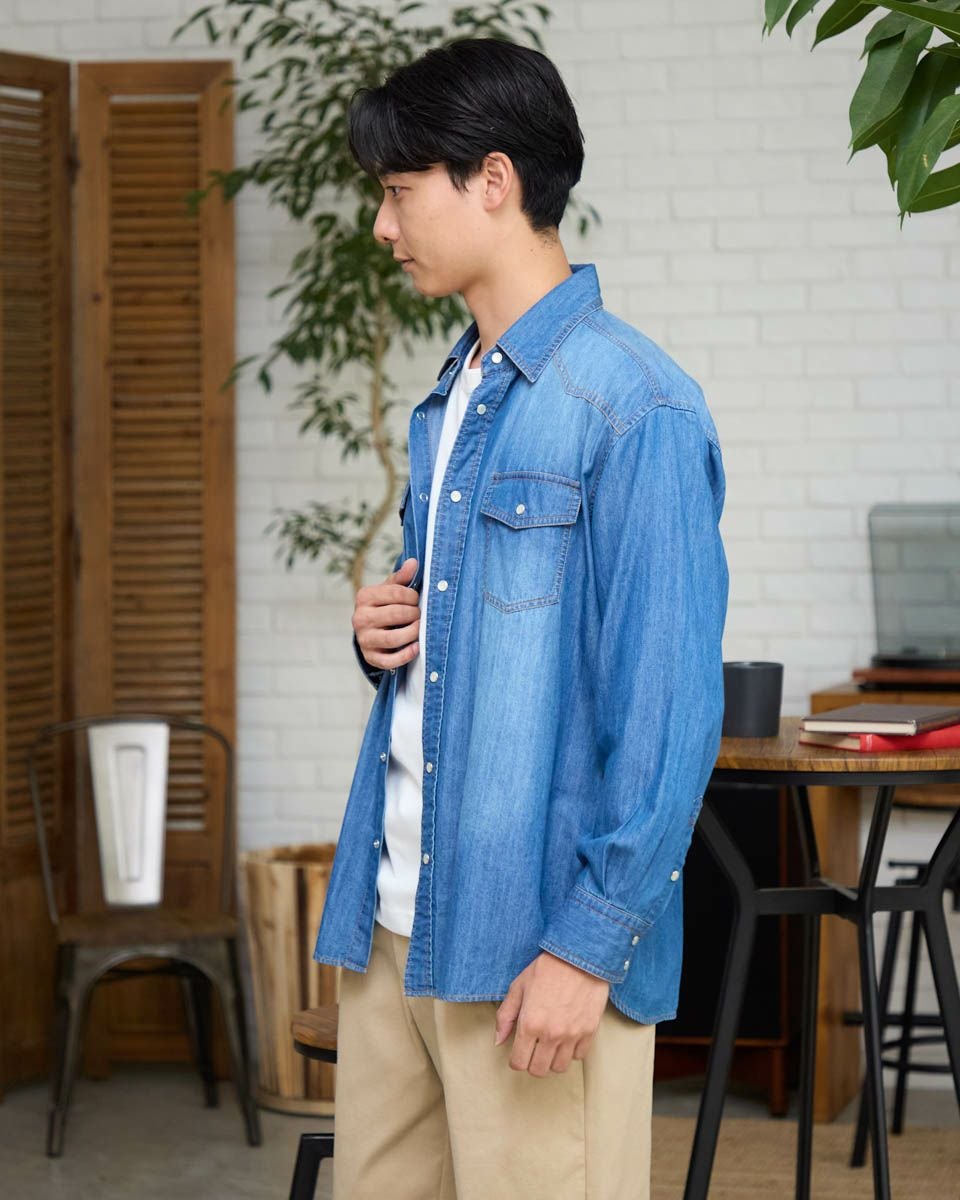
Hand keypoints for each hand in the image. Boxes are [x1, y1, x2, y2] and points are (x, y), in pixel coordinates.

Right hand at [353, 558, 420, 669]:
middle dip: (414, 614)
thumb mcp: (390, 590)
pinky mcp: (371, 657)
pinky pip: (390, 661)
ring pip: (392, 638)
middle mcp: (360, 618)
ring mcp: (364, 639)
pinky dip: (406, 655)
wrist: (372, 631)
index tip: (417, 599)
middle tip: (420, 614)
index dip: (412, 596)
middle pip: (395, 615)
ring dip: (412, 633)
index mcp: (364, 597)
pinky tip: (417, 647)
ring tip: (420, 628)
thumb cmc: (385, 606)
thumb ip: (402, 578)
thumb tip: (413, 562)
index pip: (395, 593)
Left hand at [494, 951, 609, 1076]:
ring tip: (550, 1043)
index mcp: (530, 1024)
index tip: (519, 1051)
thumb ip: (505, 1016)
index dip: (516, 1059)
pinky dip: (571, 1051)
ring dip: (552, 1059)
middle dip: (532, 1062)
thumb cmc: (546, 969)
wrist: (579, 956)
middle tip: (534, 1048)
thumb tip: (498, 1041)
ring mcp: (572, 1035)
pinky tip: (567, 1036)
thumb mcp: (518, 987)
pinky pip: (579, 1056)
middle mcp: (551, 1034)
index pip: (519, 1063)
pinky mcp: (590, 1032)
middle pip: (538, 1070)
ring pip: (559, 1067)